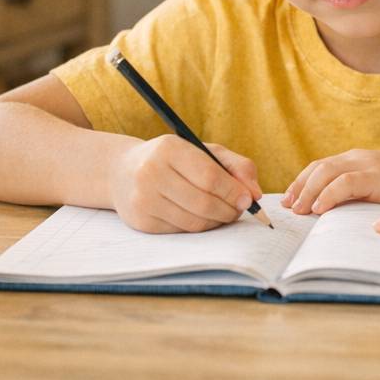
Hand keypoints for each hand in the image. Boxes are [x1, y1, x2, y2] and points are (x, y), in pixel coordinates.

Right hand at [108, 135, 261, 232]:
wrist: (124, 171)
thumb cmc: (173, 160)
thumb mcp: (204, 152)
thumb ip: (236, 166)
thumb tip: (255, 193)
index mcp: (170, 149)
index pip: (210, 176)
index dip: (233, 191)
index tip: (249, 199)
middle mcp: (151, 173)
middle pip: (203, 202)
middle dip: (228, 210)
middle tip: (238, 210)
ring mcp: (143, 199)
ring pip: (193, 221)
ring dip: (216, 222)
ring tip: (223, 214)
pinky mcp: (141, 221)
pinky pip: (181, 231)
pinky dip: (198, 227)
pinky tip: (201, 217)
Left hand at [282, 150, 379, 214]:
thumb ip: (363, 195)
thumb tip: (337, 216)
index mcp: (360, 160)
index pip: (321, 167)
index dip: (301, 182)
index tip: (289, 201)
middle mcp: (361, 157)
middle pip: (318, 167)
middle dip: (298, 187)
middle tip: (287, 208)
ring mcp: (370, 164)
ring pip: (326, 172)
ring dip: (307, 191)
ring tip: (299, 211)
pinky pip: (345, 182)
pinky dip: (327, 195)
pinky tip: (319, 209)